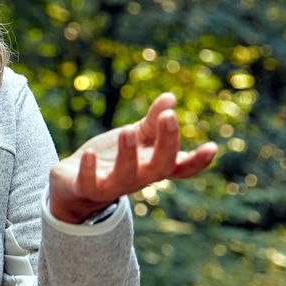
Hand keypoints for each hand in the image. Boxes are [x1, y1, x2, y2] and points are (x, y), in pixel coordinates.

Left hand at [50, 92, 217, 223]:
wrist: (74, 183)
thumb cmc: (112, 157)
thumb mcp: (135, 136)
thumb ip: (152, 121)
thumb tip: (170, 97)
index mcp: (152, 165)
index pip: (181, 167)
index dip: (198, 161)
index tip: (211, 147)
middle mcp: (138, 178)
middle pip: (160, 166)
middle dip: (167, 143)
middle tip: (169, 116)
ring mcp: (113, 185)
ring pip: (126, 175)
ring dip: (128, 154)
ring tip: (126, 131)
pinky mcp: (86, 187)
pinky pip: (89, 183)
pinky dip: (89, 169)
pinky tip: (88, 152)